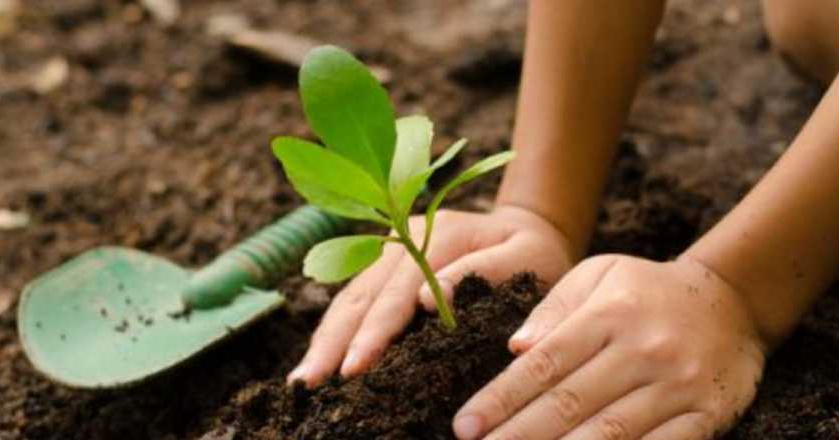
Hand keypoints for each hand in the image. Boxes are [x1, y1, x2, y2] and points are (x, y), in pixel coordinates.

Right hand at [287, 205, 576, 387]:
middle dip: (333, 341)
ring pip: (348, 297)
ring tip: (302, 380)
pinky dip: (334, 331)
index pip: (398, 290)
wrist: (530, 227)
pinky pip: (353, 300)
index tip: (355, 367)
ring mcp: (389, 250)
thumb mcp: (527, 257)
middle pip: (360, 293)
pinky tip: (319, 360)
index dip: (374, 331)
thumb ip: (484, 271)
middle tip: (309, 383)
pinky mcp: (385, 266)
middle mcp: (403, 237)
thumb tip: (429, 301)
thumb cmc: (536, 252)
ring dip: (325, 339)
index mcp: (438, 234)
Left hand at [453, 254, 767, 439]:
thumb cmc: (648, 290)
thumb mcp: (601, 275)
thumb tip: (515, 347)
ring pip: (609, 433)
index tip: (465, 425)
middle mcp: (642, 350)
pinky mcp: (707, 415)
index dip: (501, 398)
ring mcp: (677, 386)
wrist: (734, 300)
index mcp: (609, 314)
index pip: (544, 364)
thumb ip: (555, 307)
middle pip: (569, 403)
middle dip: (518, 435)